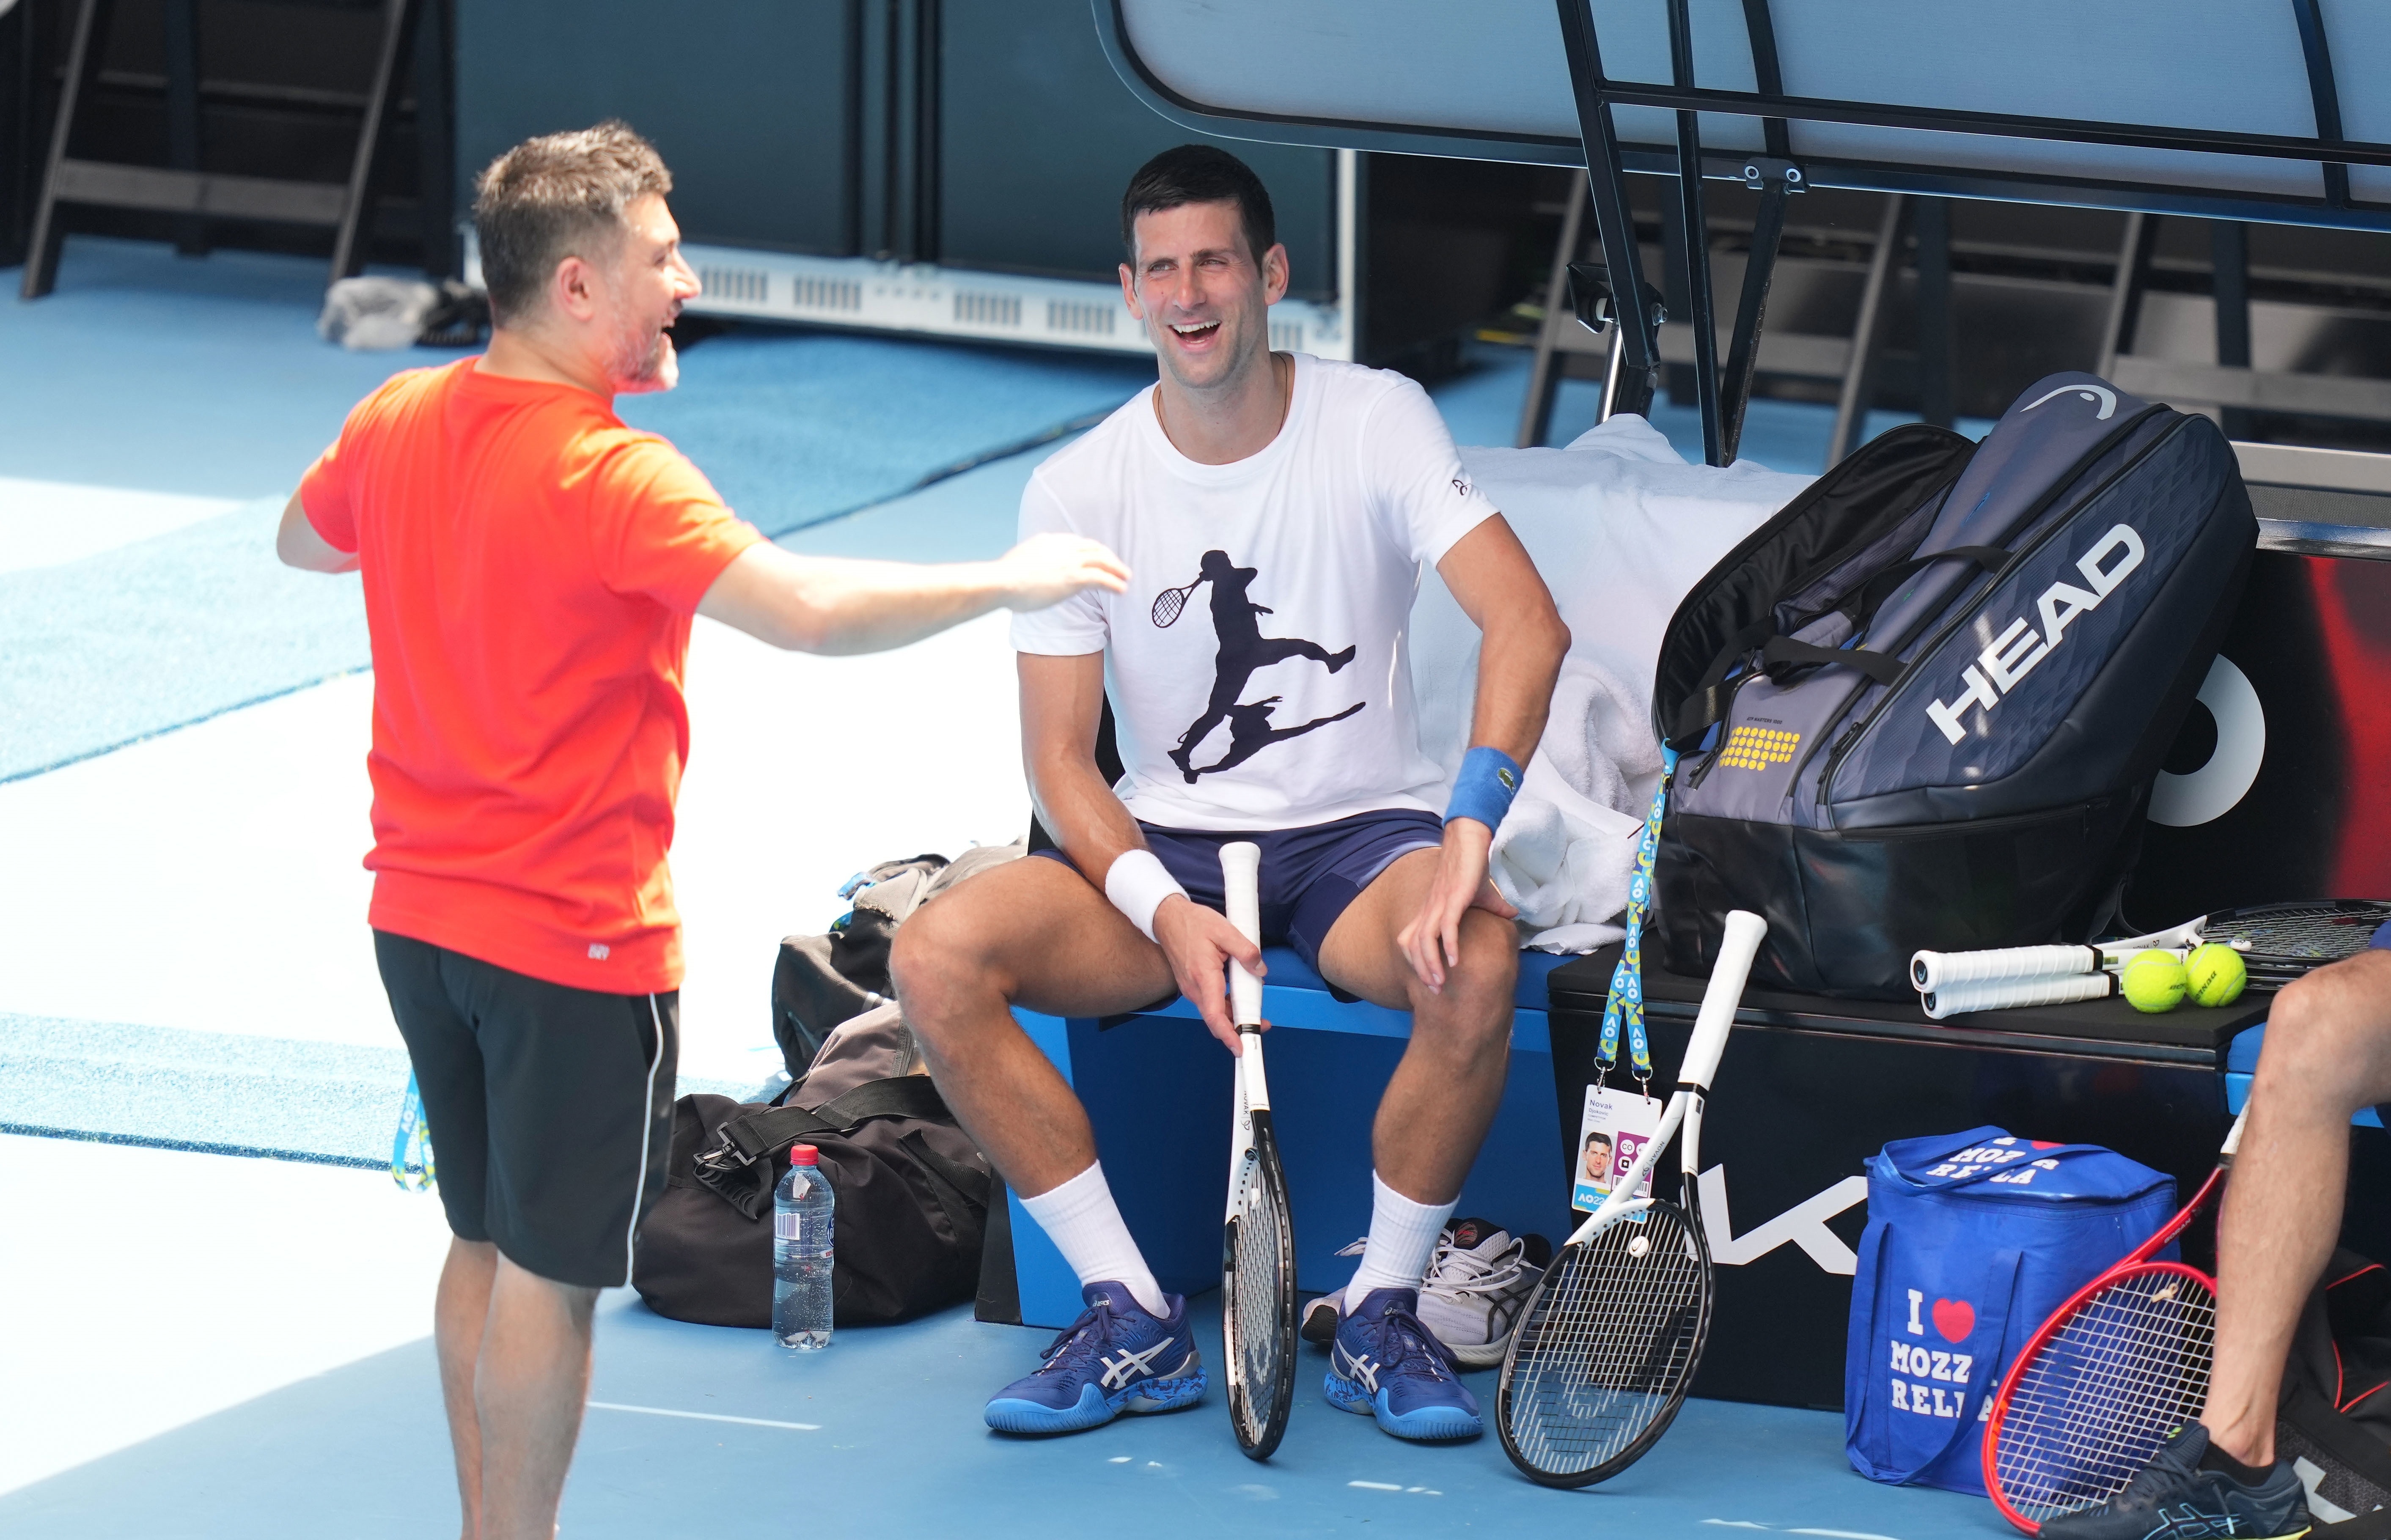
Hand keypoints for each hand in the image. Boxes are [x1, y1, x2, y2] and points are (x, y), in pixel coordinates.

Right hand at [995, 534, 1129, 610]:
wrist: (1002, 581)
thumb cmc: (1003, 578)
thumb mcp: (1019, 562)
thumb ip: (1030, 562)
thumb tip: (1028, 572)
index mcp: (1049, 540)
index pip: (1077, 542)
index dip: (1090, 550)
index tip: (1097, 558)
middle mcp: (1063, 546)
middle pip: (1094, 548)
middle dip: (1108, 556)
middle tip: (1118, 566)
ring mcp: (1069, 560)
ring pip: (1102, 560)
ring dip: (1117, 569)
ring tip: (1126, 578)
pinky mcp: (1074, 577)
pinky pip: (1101, 578)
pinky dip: (1114, 583)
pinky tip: (1122, 590)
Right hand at [1152, 894, 1267, 1053]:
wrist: (1167, 918)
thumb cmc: (1192, 923)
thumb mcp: (1224, 930)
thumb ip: (1245, 950)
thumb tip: (1260, 969)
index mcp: (1203, 977)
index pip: (1214, 1015)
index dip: (1228, 1034)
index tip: (1240, 1047)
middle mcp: (1194, 988)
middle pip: (1216, 1018)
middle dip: (1238, 1027)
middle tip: (1262, 1025)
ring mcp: (1191, 988)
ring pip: (1214, 1011)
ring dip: (1233, 1016)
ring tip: (1255, 1013)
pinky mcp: (1192, 985)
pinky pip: (1210, 1002)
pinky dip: (1225, 1006)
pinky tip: (1238, 997)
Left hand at [1397, 819, 1517, 993]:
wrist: (1470, 839)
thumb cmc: (1472, 866)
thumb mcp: (1484, 894)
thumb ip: (1494, 908)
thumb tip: (1511, 914)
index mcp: (1431, 911)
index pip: (1411, 942)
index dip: (1416, 963)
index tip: (1429, 981)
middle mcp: (1429, 910)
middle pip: (1413, 947)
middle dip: (1421, 972)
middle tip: (1433, 992)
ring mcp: (1439, 904)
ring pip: (1424, 941)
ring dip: (1431, 965)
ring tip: (1440, 983)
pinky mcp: (1453, 898)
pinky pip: (1445, 926)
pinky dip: (1448, 946)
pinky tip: (1454, 962)